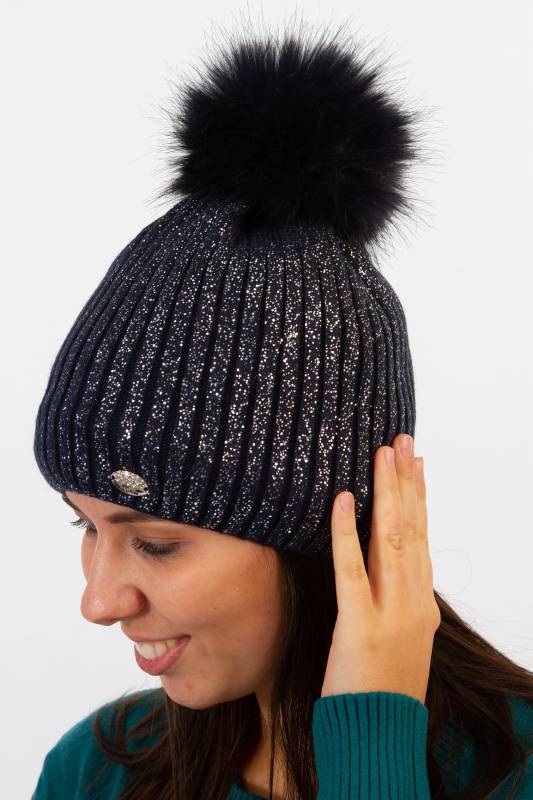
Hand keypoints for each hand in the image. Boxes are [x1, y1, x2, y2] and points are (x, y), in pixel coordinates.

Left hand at [321, 434, 440, 705]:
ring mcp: (391, 614)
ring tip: (382, 453)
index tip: (414, 461)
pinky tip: (342, 500)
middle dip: (406, 481)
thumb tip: (391, 570)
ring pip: (392, 541)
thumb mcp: (401, 639)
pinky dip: (347, 533)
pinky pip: (353, 571)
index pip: (421, 538)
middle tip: (401, 440)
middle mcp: (414, 602)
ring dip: (387, 493)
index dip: (417, 497)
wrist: (381, 739)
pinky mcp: (362, 628)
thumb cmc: (383, 689)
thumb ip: (398, 601)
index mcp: (422, 603)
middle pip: (411, 529)